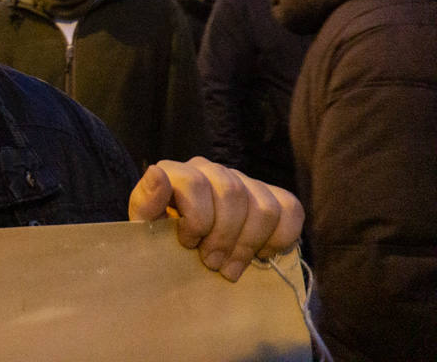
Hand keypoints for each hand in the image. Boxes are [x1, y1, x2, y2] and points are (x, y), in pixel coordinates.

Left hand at [128, 157, 303, 281]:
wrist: (187, 254)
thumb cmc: (163, 240)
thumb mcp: (146, 227)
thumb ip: (146, 203)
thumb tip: (156, 172)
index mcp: (178, 172)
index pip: (195, 182)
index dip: (196, 219)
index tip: (188, 243)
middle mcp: (211, 170)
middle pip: (232, 194)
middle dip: (224, 237)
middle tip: (212, 264)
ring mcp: (243, 180)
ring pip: (263, 206)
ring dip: (249, 244)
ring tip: (231, 267)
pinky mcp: (271, 195)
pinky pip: (290, 208)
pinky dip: (280, 238)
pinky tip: (260, 254)